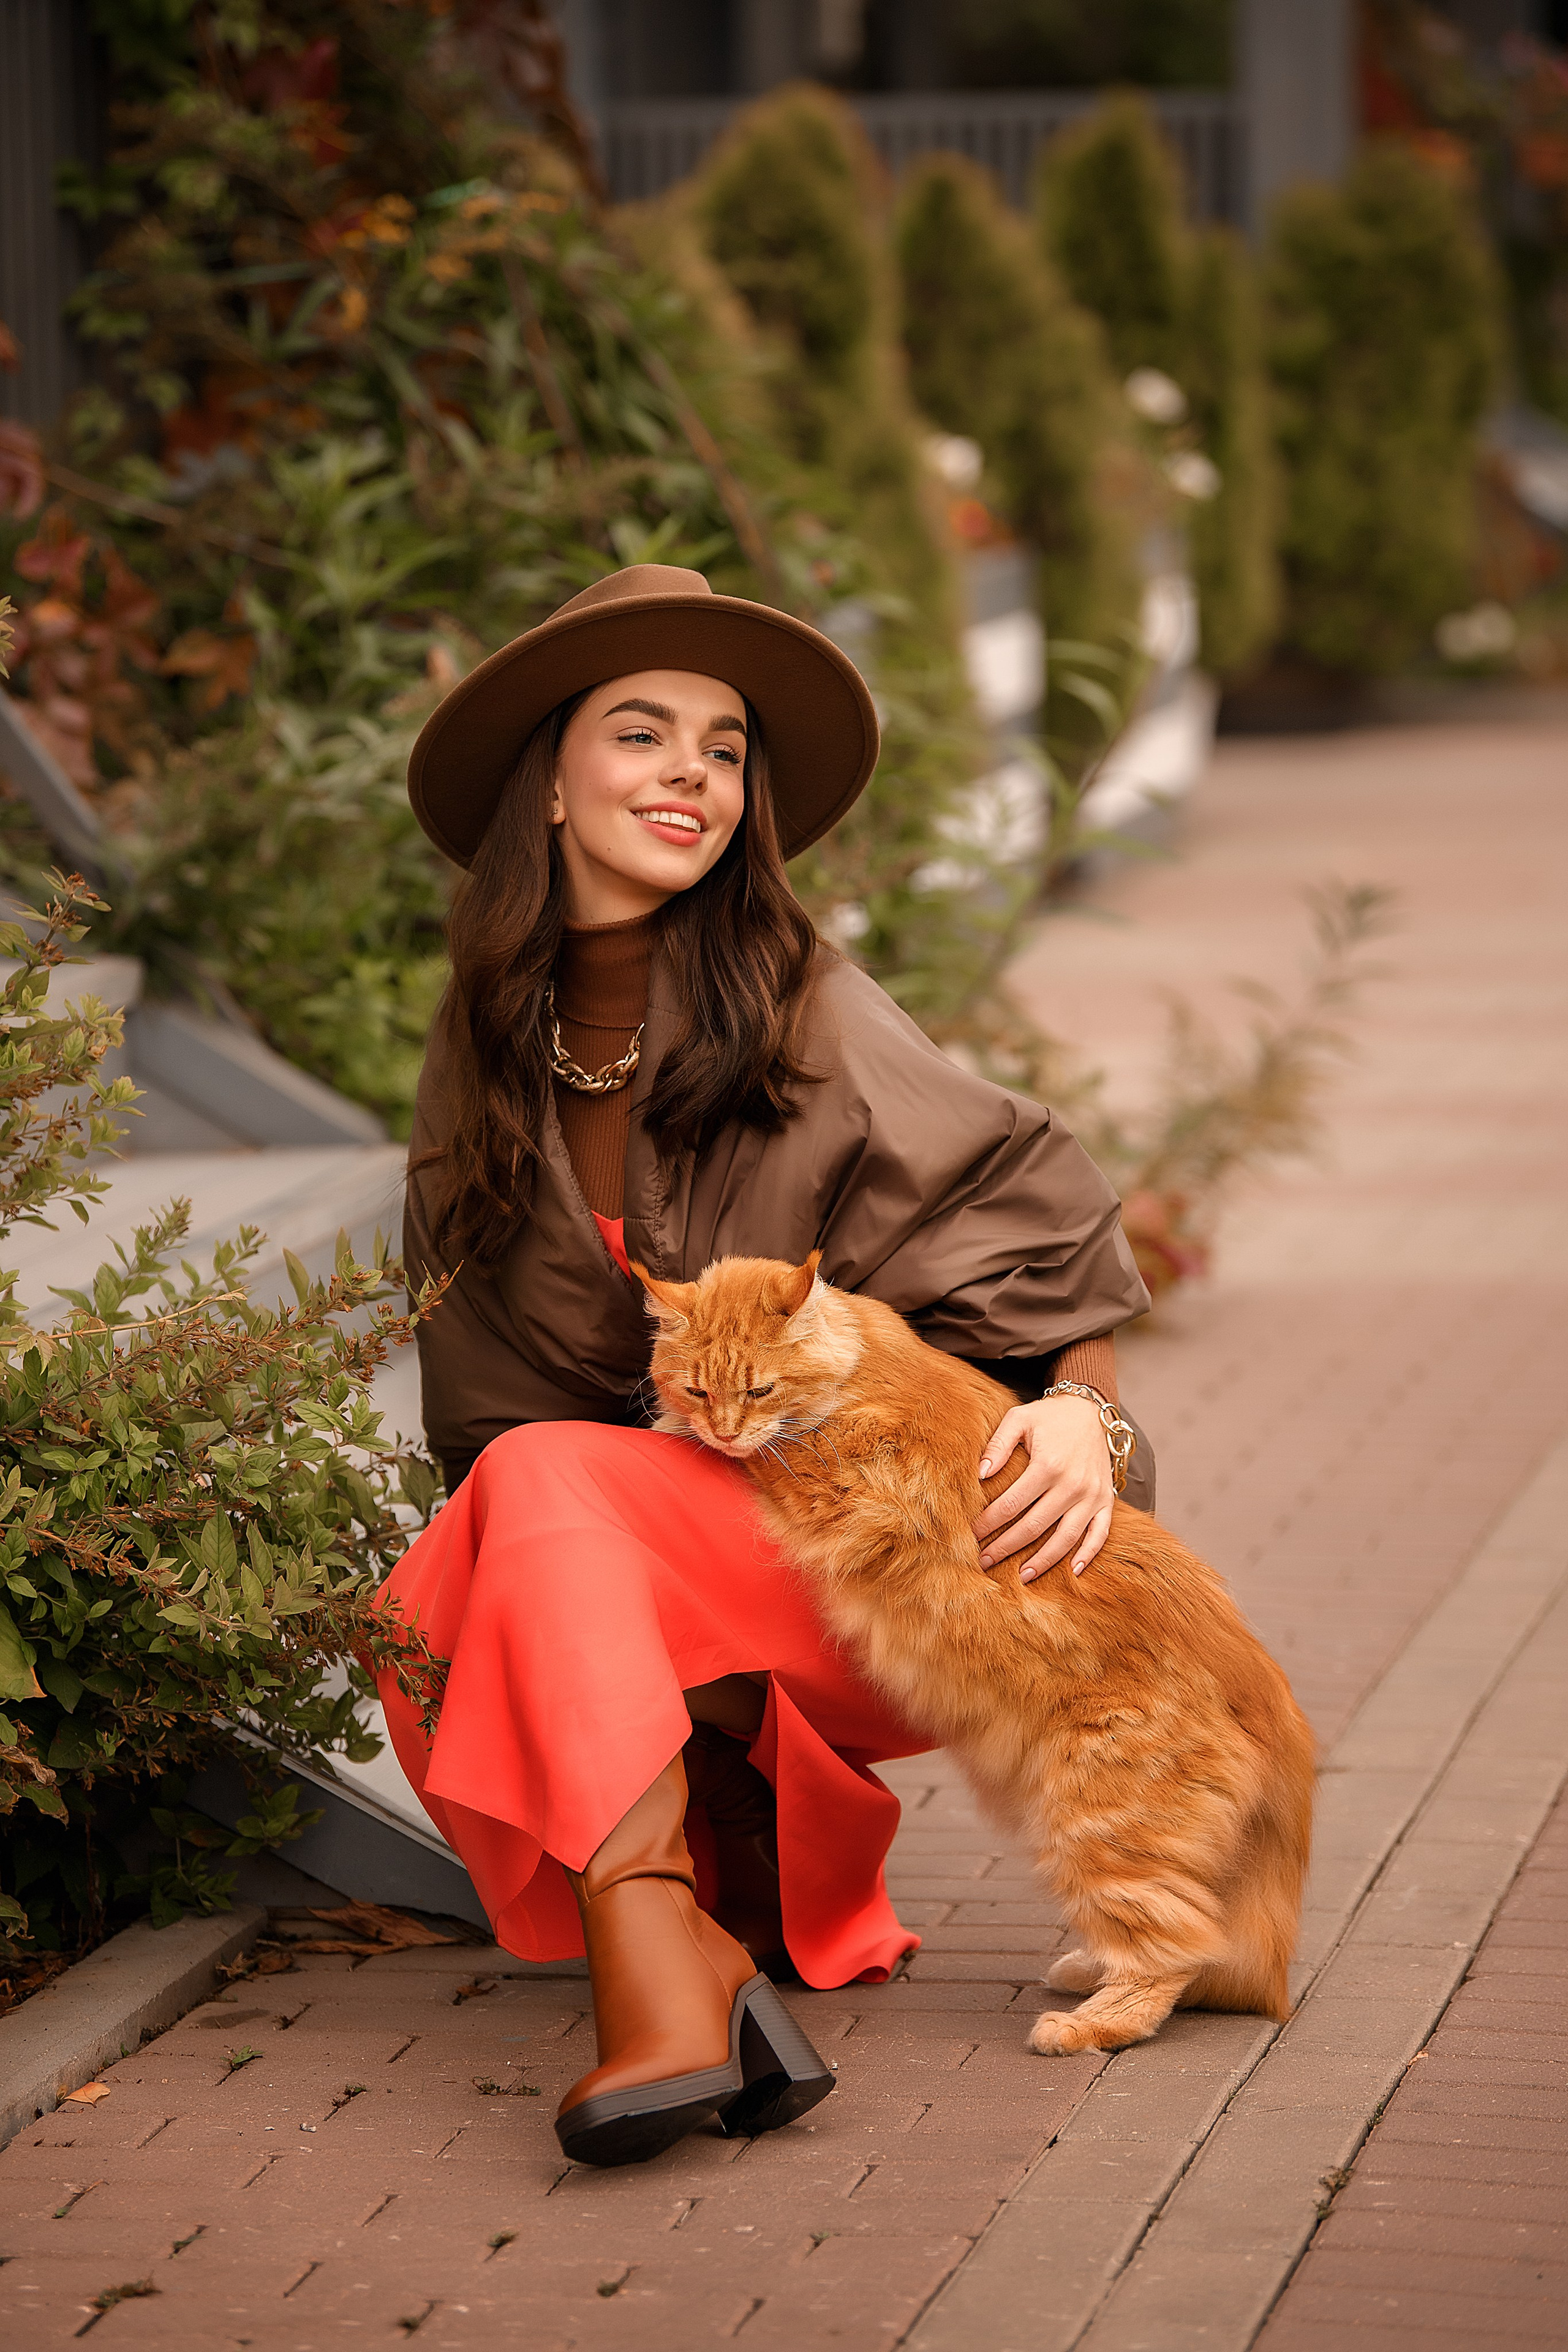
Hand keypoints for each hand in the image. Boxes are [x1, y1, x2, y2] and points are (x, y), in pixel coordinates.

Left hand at [972, 1394, 1114, 1581]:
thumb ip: (997, 1445)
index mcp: (1048, 1465)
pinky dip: (1088, 1554)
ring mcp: (1092, 1495)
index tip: (971, 1535)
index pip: (1011, 1504)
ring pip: (1066, 1538)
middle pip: (1034, 1526)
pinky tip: (1073, 1571)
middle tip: (984, 1561)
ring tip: (1021, 1576)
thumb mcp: (1019, 1419)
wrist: (1090, 1410)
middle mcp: (1072, 1484)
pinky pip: (1100, 1533)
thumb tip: (979, 1475)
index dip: (989, 1523)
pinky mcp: (1106, 1500)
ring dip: (1043, 1560)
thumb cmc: (1049, 1417)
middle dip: (1006, 1546)